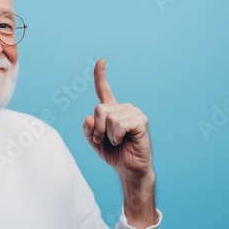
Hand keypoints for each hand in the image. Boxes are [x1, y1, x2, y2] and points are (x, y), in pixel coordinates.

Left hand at [83, 59, 152, 178]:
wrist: (128, 169)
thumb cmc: (113, 153)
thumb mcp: (94, 141)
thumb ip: (88, 129)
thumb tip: (90, 118)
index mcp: (111, 110)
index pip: (104, 89)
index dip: (101, 75)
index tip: (101, 60)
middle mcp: (123, 108)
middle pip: (99, 109)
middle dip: (97, 129)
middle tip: (104, 140)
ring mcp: (133, 112)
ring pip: (109, 118)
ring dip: (108, 135)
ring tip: (116, 141)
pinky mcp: (141, 120)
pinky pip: (119, 125)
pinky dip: (116, 136)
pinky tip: (124, 140)